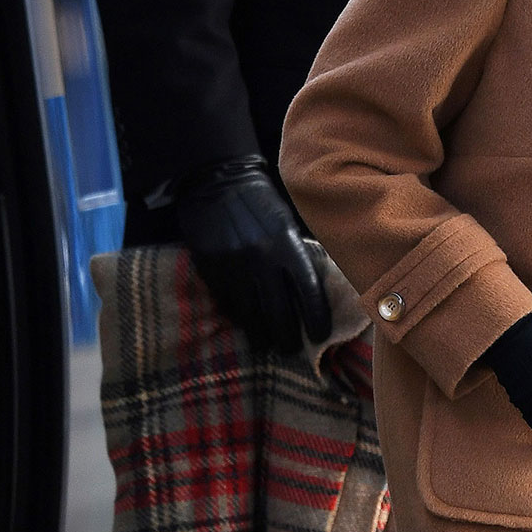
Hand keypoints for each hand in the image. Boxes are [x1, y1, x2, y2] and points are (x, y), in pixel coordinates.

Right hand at [174, 155, 331, 353]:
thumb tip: (312, 291)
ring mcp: (234, 266)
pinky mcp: (210, 269)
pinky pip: (228, 303)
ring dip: (260, 335)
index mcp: (288, 244)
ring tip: (267, 344)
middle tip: (291, 350)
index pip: (309, 292)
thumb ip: (298, 254)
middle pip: (279, 312)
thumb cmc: (261, 203)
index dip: (317, 319)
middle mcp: (262, 259)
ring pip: (251, 315)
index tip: (320, 336)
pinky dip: (238, 317)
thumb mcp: (288, 224)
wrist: (216, 181)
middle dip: (287, 337)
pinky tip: (246, 324)